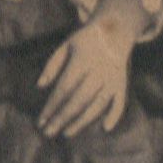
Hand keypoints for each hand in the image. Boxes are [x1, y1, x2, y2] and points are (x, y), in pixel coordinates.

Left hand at [36, 0, 141, 137]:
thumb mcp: (65, 46)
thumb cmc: (85, 40)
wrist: (116, 29)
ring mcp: (112, 78)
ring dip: (82, 121)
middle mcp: (99, 71)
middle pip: (79, 100)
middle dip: (62, 118)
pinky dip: (115, 115)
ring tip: (66, 133)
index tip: (41, 120)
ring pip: (98, 104)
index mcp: (82, 60)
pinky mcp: (122, 83)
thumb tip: (39, 86)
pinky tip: (105, 128)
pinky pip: (120, 101)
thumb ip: (52, 65)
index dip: (52, 105)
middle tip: (48, 132)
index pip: (64, 88)